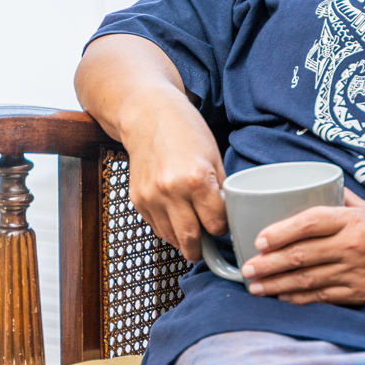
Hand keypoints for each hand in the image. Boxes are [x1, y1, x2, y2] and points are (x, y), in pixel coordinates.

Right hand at [121, 84, 227, 262]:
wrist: (147, 115)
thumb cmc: (185, 131)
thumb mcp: (213, 156)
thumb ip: (220, 189)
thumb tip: (227, 216)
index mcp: (196, 180)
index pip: (216, 224)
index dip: (223, 227)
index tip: (223, 223)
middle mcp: (171, 192)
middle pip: (191, 240)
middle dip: (203, 248)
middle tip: (209, 245)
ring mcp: (151, 198)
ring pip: (171, 238)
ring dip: (184, 241)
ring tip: (194, 232)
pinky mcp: (137, 200)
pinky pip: (156, 228)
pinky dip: (168, 229)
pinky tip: (176, 218)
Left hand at [240, 190, 364, 305]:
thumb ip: (343, 201)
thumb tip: (318, 190)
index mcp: (353, 220)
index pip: (309, 222)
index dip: (281, 231)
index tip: (260, 239)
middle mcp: (352, 246)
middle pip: (301, 255)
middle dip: (269, 264)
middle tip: (247, 269)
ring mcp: (356, 273)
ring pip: (307, 280)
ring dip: (277, 285)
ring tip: (256, 286)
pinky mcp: (361, 294)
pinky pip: (323, 297)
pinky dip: (299, 299)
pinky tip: (283, 298)